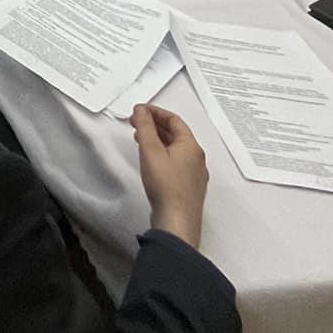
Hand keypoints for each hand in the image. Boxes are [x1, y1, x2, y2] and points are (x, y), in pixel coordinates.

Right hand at [132, 104, 208, 249]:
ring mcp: (194, 174)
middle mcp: (196, 158)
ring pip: (175, 148)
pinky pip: (176, 162)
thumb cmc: (167, 188)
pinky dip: (162, 154)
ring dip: (158, 139)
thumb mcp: (151, 151)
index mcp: (191, 146)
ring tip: (140, 139)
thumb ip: (145, 127)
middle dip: (155, 125)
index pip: (174, 120)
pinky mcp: (188, 186)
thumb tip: (142, 111)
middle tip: (137, 123)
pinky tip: (151, 161)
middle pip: (176, 133)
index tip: (139, 111)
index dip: (155, 112)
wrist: (177, 222)